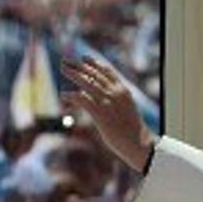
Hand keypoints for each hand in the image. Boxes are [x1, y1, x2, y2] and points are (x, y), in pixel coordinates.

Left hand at [61, 57, 152, 171]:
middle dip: (79, 66)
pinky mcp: (100, 112)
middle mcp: (116, 93)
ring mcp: (108, 101)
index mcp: (124, 91)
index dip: (95, 63)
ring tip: (63, 69)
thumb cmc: (133, 132)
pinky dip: (71, 96)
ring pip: (87, 82)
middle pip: (94, 74)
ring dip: (73, 73)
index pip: (108, 71)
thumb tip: (100, 104)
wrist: (140, 143)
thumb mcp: (126, 112)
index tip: (84, 57)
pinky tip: (63, 95)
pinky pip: (82, 99)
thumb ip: (115, 104)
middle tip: (66, 61)